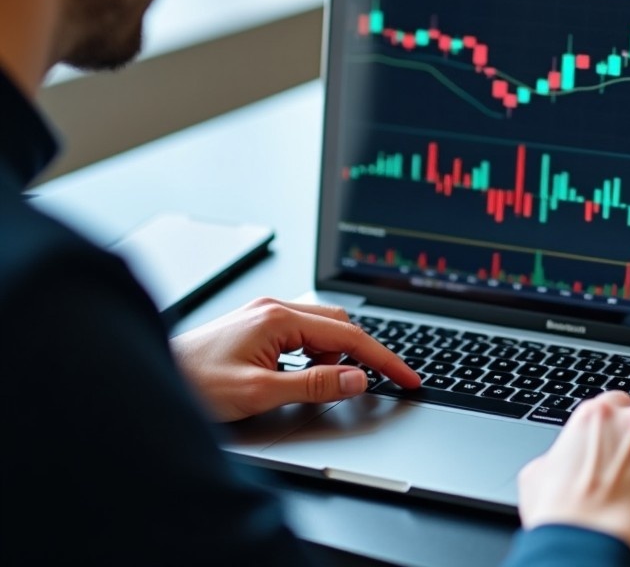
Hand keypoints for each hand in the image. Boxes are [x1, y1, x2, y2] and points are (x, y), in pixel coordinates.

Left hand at [170, 297, 420, 421]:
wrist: (152, 378)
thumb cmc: (195, 384)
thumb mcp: (259, 392)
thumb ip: (314, 385)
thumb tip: (357, 379)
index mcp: (278, 317)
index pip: (348, 337)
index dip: (383, 359)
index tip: (407, 378)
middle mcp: (274, 308)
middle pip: (339, 325)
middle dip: (360, 355)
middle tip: (371, 385)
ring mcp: (265, 315)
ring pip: (321, 330)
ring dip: (333, 357)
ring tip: (319, 386)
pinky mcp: (257, 326)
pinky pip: (302, 335)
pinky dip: (313, 356)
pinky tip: (300, 376)